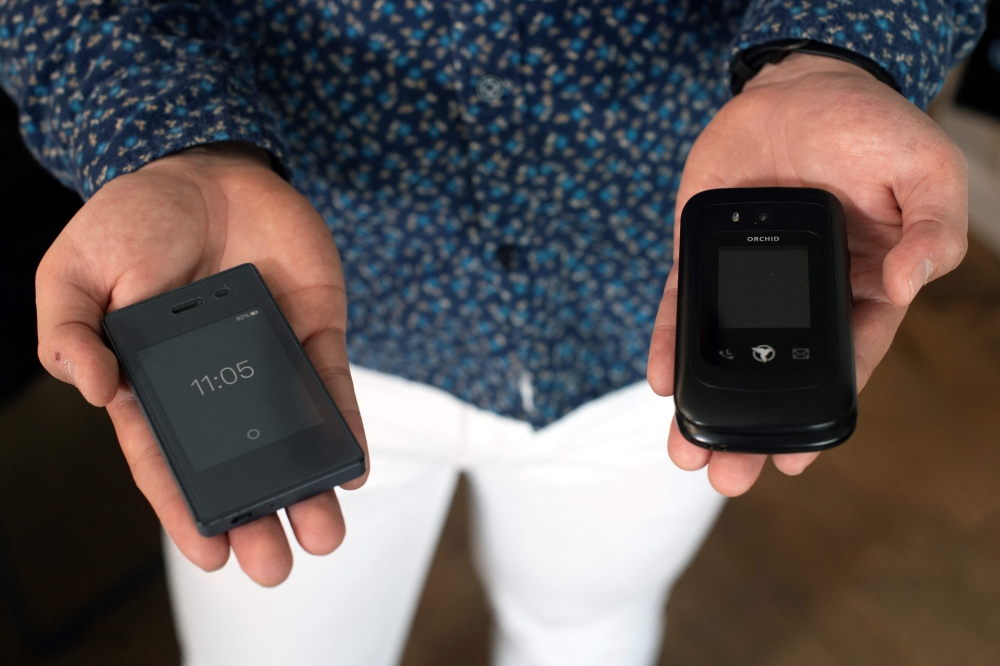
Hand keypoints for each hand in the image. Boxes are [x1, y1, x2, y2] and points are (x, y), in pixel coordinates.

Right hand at [35, 143, 368, 585]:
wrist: (206, 165)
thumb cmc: (134, 218)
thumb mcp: (75, 269)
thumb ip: (70, 330)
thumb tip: (93, 390)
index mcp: (151, 379)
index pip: (167, 458)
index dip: (186, 508)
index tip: (212, 553)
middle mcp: (214, 381)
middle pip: (237, 461)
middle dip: (256, 513)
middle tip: (275, 564)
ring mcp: (265, 358)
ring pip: (289, 435)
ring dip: (308, 485)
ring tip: (324, 534)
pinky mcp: (310, 332)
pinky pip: (329, 385)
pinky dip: (342, 425)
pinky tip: (353, 467)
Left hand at [648, 55, 967, 495]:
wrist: (800, 84)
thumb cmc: (870, 130)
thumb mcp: (925, 172)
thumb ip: (930, 228)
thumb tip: (906, 281)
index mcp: (861, 287)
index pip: (843, 364)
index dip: (819, 415)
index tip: (794, 461)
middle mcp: (800, 295)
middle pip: (773, 373)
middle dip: (750, 428)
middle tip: (725, 478)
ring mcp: (747, 277)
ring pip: (723, 352)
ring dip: (702, 403)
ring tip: (682, 453)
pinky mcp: (703, 253)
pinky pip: (684, 304)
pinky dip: (671, 342)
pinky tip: (660, 380)